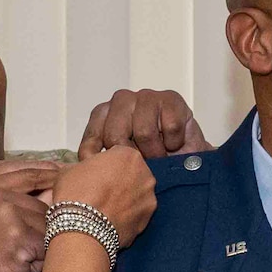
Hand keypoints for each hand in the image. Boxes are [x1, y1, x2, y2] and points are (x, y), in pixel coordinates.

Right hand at [0, 162, 63, 271]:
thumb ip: (18, 202)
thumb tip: (61, 184)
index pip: (29, 174)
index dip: (50, 175)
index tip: (67, 173)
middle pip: (44, 205)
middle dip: (43, 231)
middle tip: (20, 251)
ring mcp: (5, 212)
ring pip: (49, 225)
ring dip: (43, 247)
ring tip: (20, 260)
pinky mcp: (17, 234)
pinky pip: (48, 244)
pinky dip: (42, 260)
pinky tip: (23, 267)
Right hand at [50, 146, 157, 247]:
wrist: (81, 229)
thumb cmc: (75, 194)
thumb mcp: (71, 168)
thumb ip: (87, 165)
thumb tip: (86, 171)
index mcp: (128, 155)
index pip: (119, 155)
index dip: (106, 164)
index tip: (97, 174)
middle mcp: (145, 174)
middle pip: (133, 174)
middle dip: (120, 180)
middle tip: (102, 192)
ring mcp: (149, 197)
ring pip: (137, 194)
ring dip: (126, 199)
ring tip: (107, 209)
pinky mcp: (148, 219)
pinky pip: (137, 213)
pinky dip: (128, 216)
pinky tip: (112, 221)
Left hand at [78, 88, 210, 157]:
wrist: (188, 160)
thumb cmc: (153, 161)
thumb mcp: (122, 164)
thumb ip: (102, 161)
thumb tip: (82, 168)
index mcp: (105, 113)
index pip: (93, 134)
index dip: (98, 157)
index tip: (105, 173)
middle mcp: (122, 100)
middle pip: (115, 134)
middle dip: (130, 158)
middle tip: (141, 168)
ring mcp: (146, 97)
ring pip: (144, 132)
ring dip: (155, 153)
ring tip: (160, 158)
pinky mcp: (171, 99)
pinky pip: (169, 127)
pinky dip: (174, 143)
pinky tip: (174, 144)